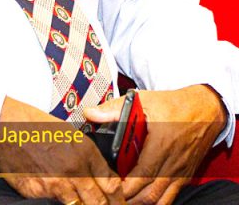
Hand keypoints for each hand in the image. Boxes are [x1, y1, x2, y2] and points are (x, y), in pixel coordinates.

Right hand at [0, 96, 124, 203]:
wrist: (4, 125)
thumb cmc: (34, 125)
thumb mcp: (68, 133)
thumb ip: (86, 155)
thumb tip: (102, 176)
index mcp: (84, 150)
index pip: (112, 184)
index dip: (118, 197)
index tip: (119, 201)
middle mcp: (72, 169)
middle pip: (99, 202)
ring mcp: (54, 183)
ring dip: (82, 204)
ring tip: (83, 201)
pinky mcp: (37, 193)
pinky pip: (54, 204)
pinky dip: (57, 202)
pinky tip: (58, 196)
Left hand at [84, 85, 225, 204]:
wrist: (204, 110)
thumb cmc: (172, 104)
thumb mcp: (143, 100)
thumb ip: (114, 109)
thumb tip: (90, 114)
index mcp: (160, 144)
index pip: (142, 174)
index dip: (125, 186)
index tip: (108, 187)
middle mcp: (172, 163)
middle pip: (149, 193)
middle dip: (128, 198)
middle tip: (110, 196)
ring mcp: (179, 173)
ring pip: (159, 200)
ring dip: (140, 202)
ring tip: (122, 200)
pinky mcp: (184, 177)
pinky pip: (169, 198)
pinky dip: (155, 202)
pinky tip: (140, 200)